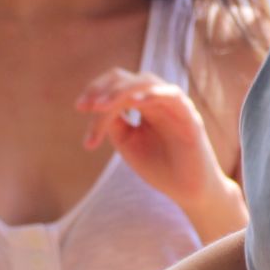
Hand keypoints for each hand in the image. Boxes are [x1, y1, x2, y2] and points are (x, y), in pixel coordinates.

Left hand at [76, 69, 235, 215]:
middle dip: (103, 89)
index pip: (118, 84)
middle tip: (86, 107)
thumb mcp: (128, 143)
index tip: (79, 108)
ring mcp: (175, 105)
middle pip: (127, 78)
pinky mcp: (189, 116)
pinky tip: (134, 101)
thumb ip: (114, 123)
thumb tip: (96, 105)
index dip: (96, 90)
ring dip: (120, 92)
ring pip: (145, 81)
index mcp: (144, 104)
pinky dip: (151, 94)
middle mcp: (159, 99)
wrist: (188, 191)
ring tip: (101, 107)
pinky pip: (171, 95)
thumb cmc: (161, 168)